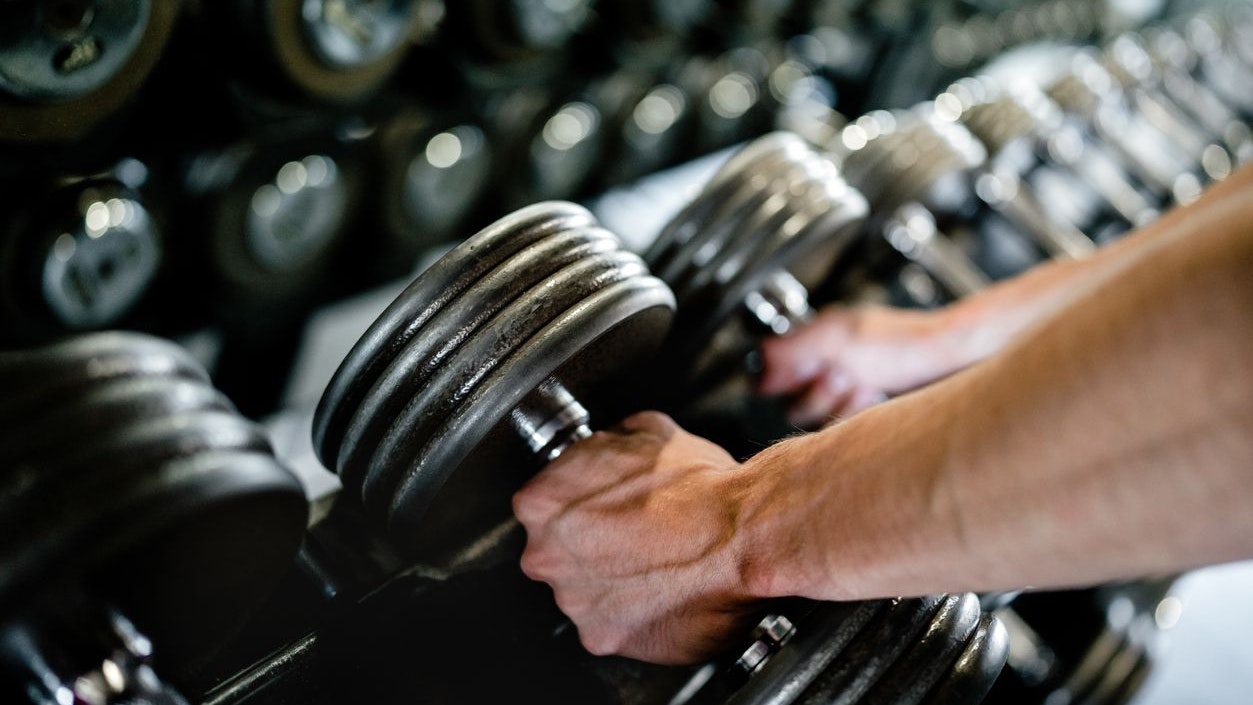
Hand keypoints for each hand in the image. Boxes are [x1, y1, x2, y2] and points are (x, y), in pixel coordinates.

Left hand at [513, 412, 760, 664]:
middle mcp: (546, 555)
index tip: (601, 507)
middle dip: (590, 546)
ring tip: (654, 564)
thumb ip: (605, 447)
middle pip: (555, 552)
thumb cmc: (698, 486)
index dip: (578, 503)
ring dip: (611, 582)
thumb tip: (606, 452)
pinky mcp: (604, 637)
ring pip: (582, 591)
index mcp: (542, 502)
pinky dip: (634, 615)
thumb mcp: (643, 432)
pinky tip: (661, 592)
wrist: (742, 534)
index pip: (541, 504)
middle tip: (633, 536)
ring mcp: (573, 601)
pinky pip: (611, 626)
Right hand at [757, 305, 956, 426]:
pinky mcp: (865, 402)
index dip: (780, 379)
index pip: (771, 366)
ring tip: (861, 383)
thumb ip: (793, 348)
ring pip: (818, 414)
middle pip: (792, 399)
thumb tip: (759, 358)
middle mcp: (829, 359)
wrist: (952, 359)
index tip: (799, 377)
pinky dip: (857, 411)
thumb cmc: (904, 343)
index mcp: (818, 337)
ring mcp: (848, 381)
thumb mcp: (839, 340)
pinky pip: (842, 422)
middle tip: (841, 375)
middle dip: (817, 392)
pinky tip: (873, 396)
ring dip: (839, 401)